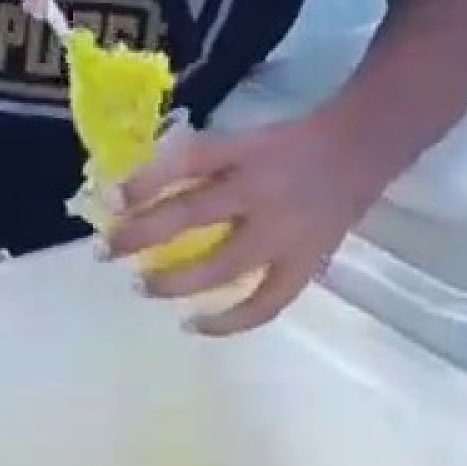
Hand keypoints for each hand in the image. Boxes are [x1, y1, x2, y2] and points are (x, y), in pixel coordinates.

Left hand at [105, 116, 379, 334]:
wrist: (358, 152)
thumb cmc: (290, 145)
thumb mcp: (243, 139)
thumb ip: (201, 163)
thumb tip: (139, 193)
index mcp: (247, 153)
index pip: (190, 161)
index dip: (147, 180)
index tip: (112, 199)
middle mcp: (263, 192)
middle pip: (194, 215)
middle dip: (144, 235)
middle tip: (108, 251)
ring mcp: (286, 233)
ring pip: (224, 266)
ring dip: (178, 281)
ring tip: (144, 287)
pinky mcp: (305, 263)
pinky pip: (265, 302)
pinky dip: (230, 321)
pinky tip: (195, 326)